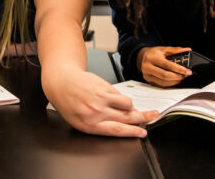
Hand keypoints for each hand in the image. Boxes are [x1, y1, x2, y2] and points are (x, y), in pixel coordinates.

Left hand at [43, 67, 157, 137]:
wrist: (61, 82)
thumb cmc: (69, 103)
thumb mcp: (80, 121)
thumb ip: (99, 124)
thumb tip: (122, 124)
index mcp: (89, 125)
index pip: (117, 130)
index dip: (133, 132)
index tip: (143, 133)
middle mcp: (96, 113)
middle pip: (127, 118)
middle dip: (143, 118)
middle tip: (153, 117)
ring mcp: (101, 99)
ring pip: (127, 105)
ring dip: (131, 107)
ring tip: (129, 108)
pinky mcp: (104, 87)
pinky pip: (120, 95)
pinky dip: (122, 98)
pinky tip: (116, 99)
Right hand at [137, 46, 192, 86]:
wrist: (142, 57)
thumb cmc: (154, 53)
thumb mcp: (163, 49)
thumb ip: (176, 50)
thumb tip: (187, 50)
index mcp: (151, 58)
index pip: (167, 65)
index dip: (179, 69)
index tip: (188, 71)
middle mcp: (147, 67)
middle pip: (165, 75)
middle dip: (178, 76)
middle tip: (186, 75)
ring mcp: (147, 75)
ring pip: (163, 82)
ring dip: (175, 81)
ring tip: (181, 77)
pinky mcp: (149, 81)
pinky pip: (161, 85)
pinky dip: (170, 83)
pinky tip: (175, 80)